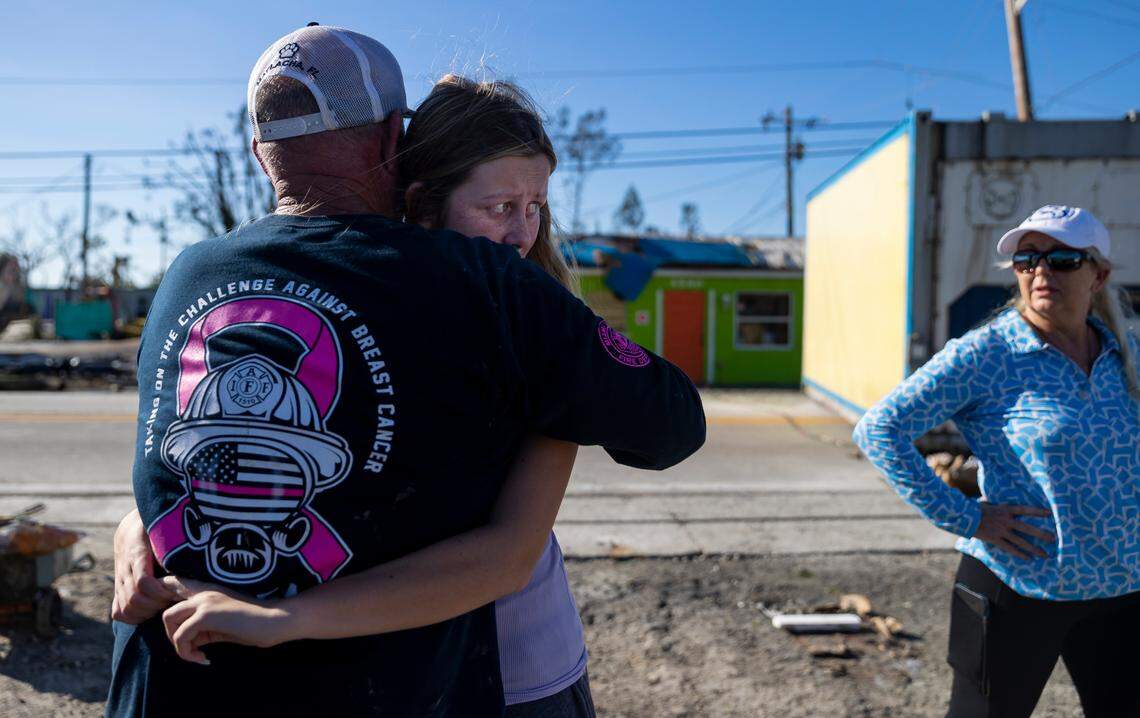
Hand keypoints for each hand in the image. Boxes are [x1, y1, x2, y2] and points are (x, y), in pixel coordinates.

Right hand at [111, 509, 177, 622]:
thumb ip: (176, 541)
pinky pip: (118, 612)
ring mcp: (119, 579)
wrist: (132, 527)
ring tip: (163, 605)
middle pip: (134, 598)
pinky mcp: (118, 588)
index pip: (142, 581)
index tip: (173, 591)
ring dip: (146, 612)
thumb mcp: (167, 527)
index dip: (158, 592)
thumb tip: (193, 554)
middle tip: (172, 599)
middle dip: (155, 604)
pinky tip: (150, 612)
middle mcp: (124, 567)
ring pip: (125, 607)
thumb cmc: (158, 526)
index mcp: (137, 550)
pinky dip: (133, 617)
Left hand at [160, 576, 290, 664]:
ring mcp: (204, 602)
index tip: (174, 625)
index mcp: (208, 592)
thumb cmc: (255, 625)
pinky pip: (181, 636)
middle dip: (172, 635)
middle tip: (191, 649)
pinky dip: (187, 653)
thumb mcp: (223, 626)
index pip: (173, 584)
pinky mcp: (206, 615)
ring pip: (168, 620)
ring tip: (196, 655)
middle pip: (167, 611)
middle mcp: (203, 593)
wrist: (276, 621)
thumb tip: (186, 642)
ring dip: (178, 644)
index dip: (163, 598)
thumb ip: (203, 629)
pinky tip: (204, 659)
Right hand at [973, 503, 1054, 559]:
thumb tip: (993, 500)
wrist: (963, 517)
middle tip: (1053, 539)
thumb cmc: (974, 508)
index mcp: (1004, 509)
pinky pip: (1009, 548)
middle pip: (1027, 528)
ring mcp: (1000, 530)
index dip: (1037, 511)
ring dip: (1033, 548)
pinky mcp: (994, 539)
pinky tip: (1028, 558)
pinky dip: (1019, 553)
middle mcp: (1005, 520)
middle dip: (1041, 534)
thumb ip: (994, 503)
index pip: (1024, 509)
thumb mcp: (986, 503)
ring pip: (1020, 541)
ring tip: (1045, 554)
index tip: (1049, 513)